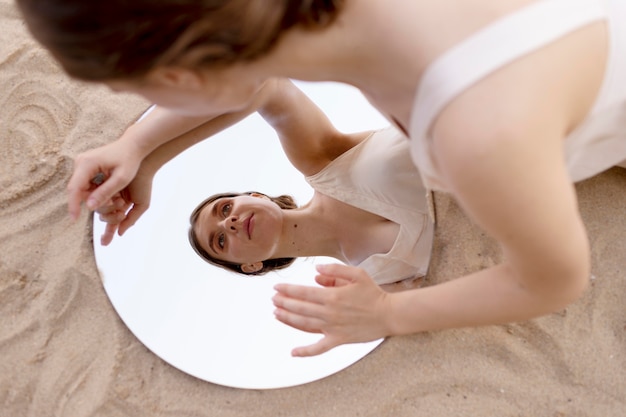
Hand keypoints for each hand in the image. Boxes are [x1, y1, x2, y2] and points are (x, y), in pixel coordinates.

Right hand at [67, 140, 142, 219]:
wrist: (132, 146)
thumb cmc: (129, 160)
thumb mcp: (121, 179)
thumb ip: (105, 192)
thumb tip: (89, 207)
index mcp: (87, 163)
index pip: (74, 188)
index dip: (73, 205)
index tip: (74, 219)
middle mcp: (81, 162)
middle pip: (77, 189)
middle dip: (90, 201)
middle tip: (110, 204)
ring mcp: (82, 164)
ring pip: (82, 188)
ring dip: (94, 197)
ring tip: (115, 199)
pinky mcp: (86, 167)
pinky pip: (86, 184)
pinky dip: (96, 192)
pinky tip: (111, 194)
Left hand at [93, 168, 153, 244]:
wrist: (141, 165)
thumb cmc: (143, 184)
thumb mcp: (142, 205)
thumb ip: (131, 220)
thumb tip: (120, 234)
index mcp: (120, 207)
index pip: (111, 225)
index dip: (108, 234)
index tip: (104, 242)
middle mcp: (112, 201)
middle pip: (105, 219)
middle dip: (111, 219)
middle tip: (121, 212)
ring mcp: (106, 194)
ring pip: (100, 210)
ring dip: (109, 210)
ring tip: (121, 201)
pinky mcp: (101, 185)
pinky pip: (96, 198)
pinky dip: (102, 203)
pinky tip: (111, 202)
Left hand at [272, 264, 391, 356]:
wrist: (389, 314)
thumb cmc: (373, 293)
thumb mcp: (356, 274)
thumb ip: (335, 271)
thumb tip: (315, 272)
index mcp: (332, 296)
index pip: (303, 293)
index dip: (287, 290)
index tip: (276, 287)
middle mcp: (329, 313)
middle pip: (300, 308)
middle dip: (284, 303)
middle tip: (273, 299)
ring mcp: (332, 328)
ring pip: (304, 325)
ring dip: (288, 319)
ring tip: (276, 314)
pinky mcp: (338, 340)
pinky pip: (319, 348)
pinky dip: (305, 352)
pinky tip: (293, 353)